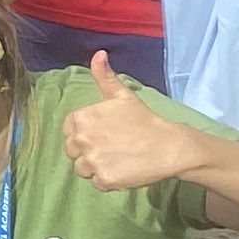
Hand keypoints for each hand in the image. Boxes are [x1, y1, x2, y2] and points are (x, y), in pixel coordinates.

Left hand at [62, 52, 199, 191]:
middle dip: (88, 151)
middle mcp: (82, 139)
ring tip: (118, 159)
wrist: (169, 146)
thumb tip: (99, 54)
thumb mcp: (122, 95)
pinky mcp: (104, 179)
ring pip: (82, 169)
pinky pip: (97, 183)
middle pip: (73, 152)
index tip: (103, 135)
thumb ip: (105, 76)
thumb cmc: (144, 120)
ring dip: (96, 167)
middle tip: (112, 148)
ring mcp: (92, 161)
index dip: (85, 135)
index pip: (68, 132)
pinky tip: (123, 169)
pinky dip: (108, 180)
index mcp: (81, 118)